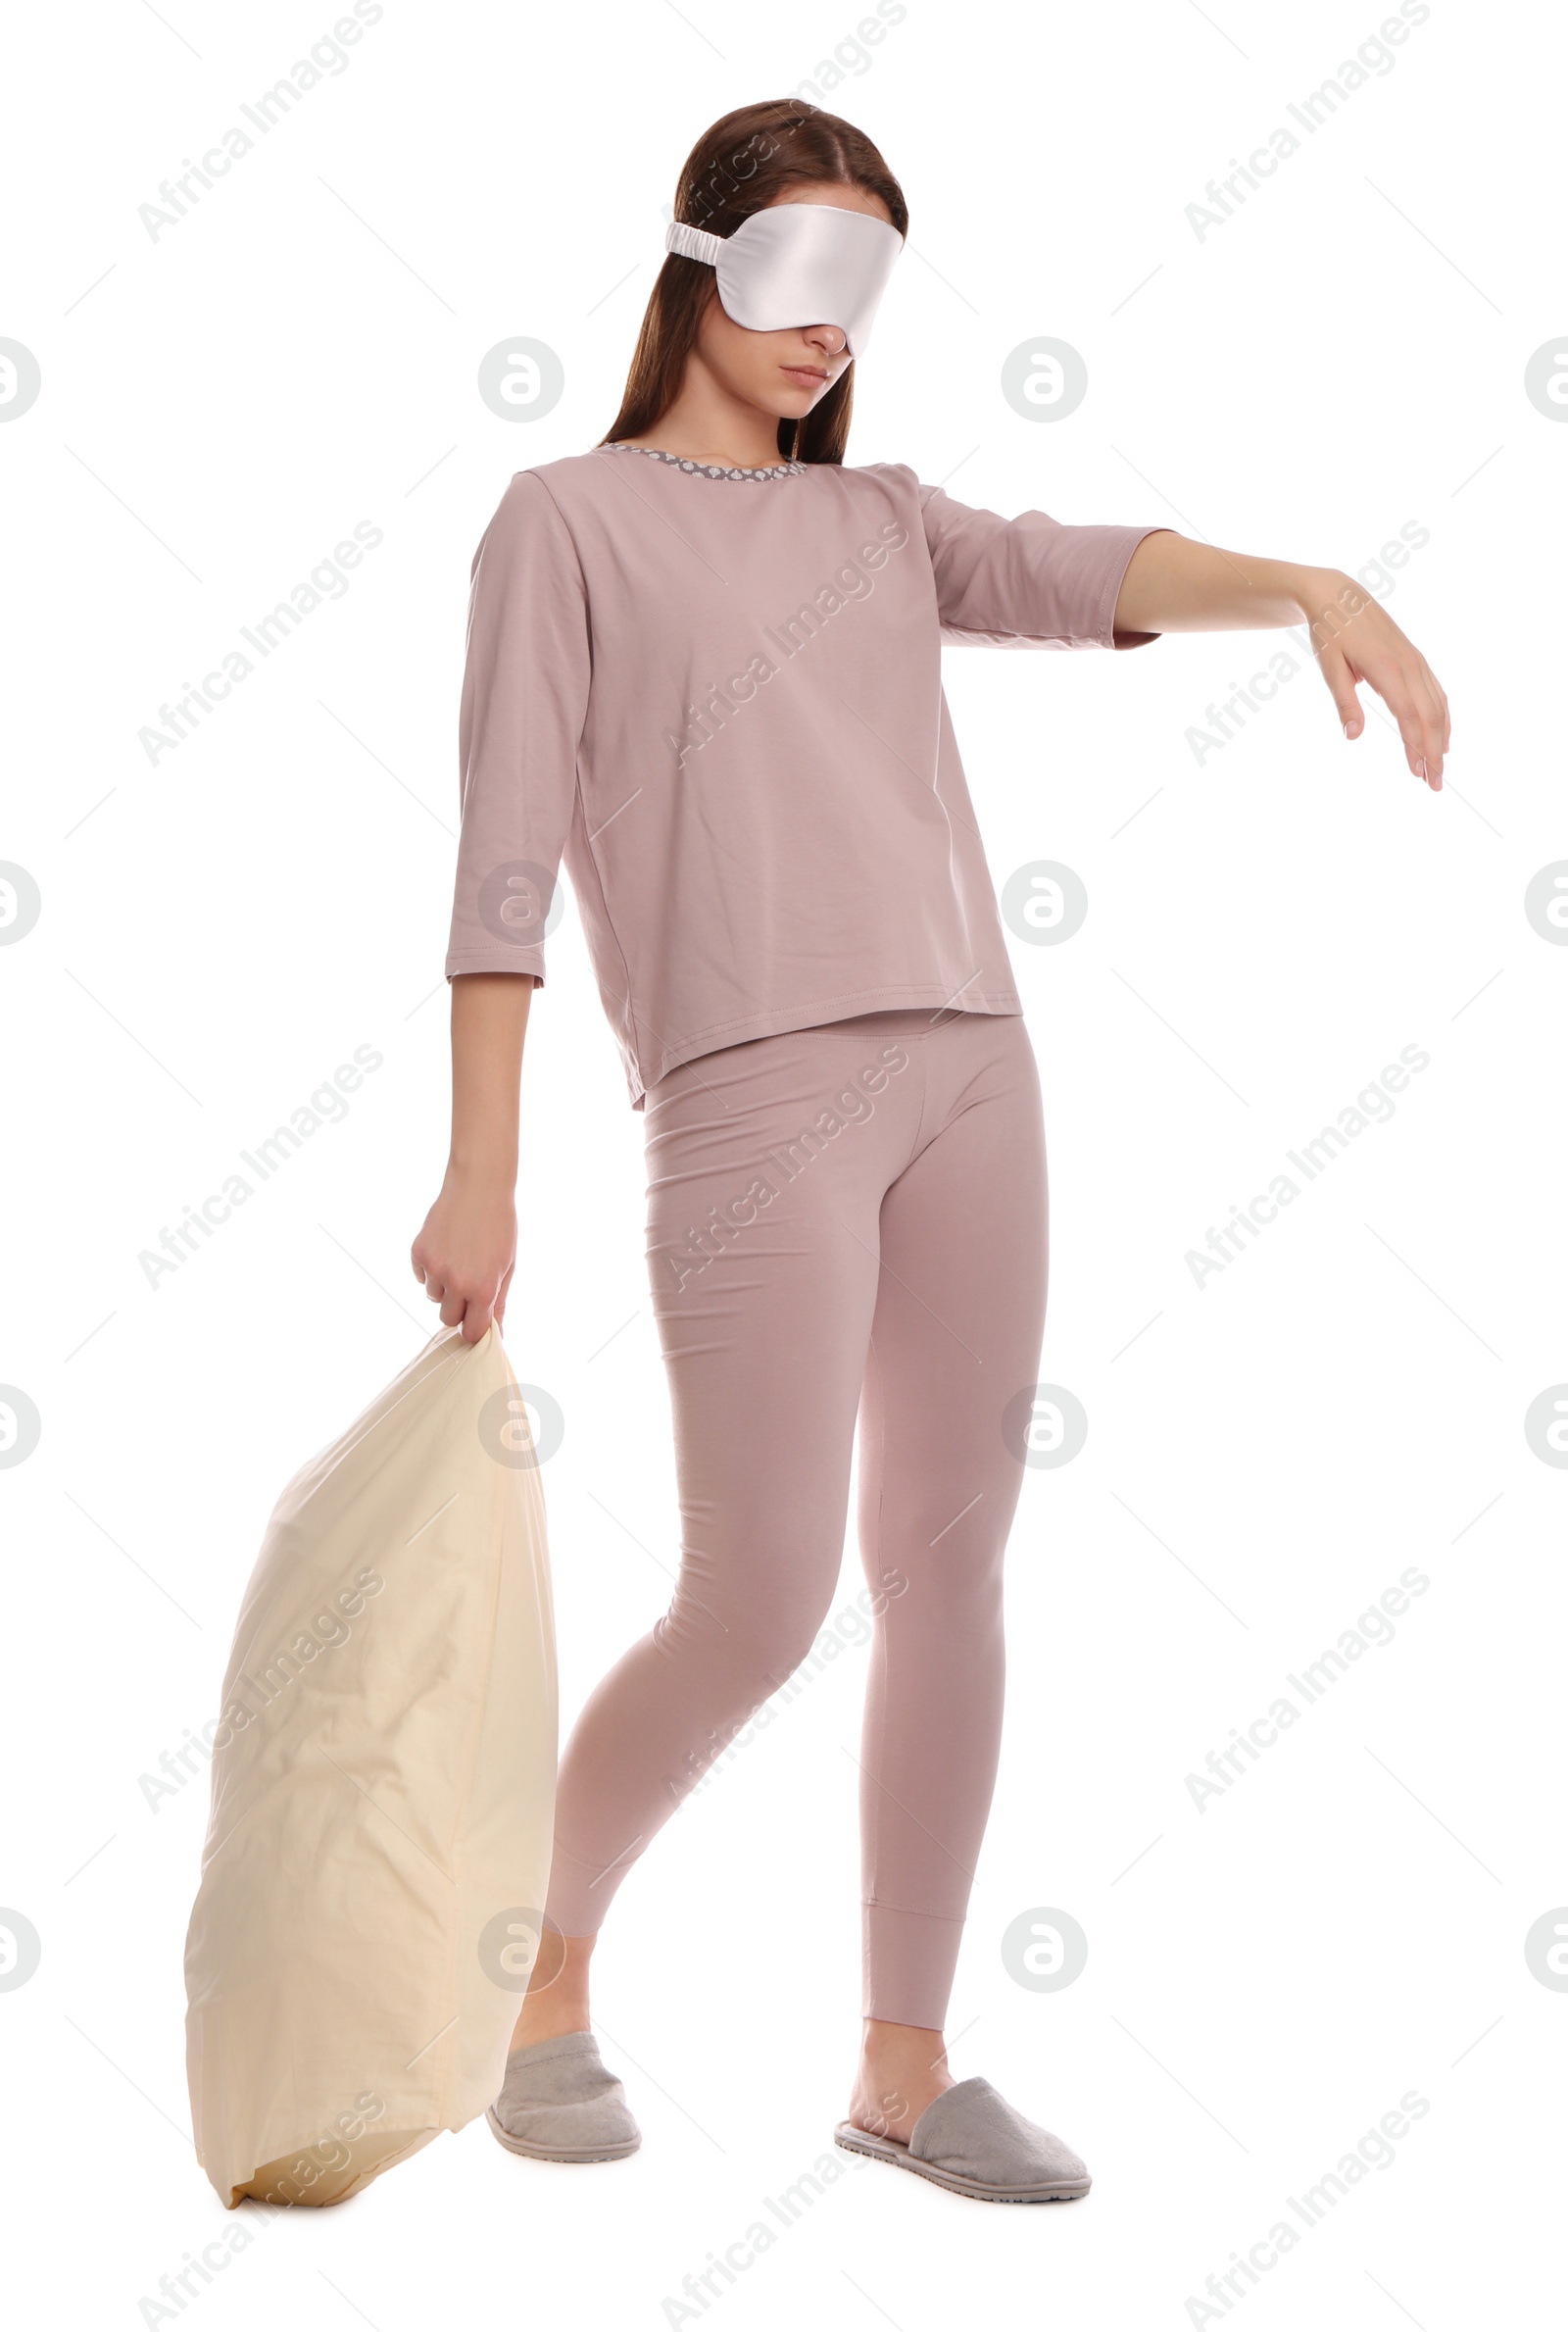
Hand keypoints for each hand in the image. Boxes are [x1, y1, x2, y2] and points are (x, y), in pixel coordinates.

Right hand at [411, 1163, 516, 1343]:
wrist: (479, 1186)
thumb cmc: (499, 1226)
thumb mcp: (507, 1267)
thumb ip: (497, 1303)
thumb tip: (496, 1333)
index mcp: (483, 1289)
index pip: (471, 1332)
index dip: (475, 1328)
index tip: (477, 1321)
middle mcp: (456, 1282)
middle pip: (448, 1320)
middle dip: (459, 1309)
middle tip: (469, 1286)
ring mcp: (434, 1268)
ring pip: (433, 1297)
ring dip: (444, 1287)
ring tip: (459, 1259)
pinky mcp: (418, 1253)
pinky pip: (420, 1276)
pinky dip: (430, 1269)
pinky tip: (445, 1248)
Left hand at [1299, 571, 1449, 789]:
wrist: (1339, 596)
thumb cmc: (1331, 633)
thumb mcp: (1330, 669)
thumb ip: (1344, 702)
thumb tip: (1353, 736)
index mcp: (1387, 669)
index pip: (1410, 717)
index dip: (1416, 747)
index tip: (1418, 775)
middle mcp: (1409, 666)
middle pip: (1430, 716)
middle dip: (1434, 753)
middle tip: (1434, 785)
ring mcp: (1415, 661)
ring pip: (1437, 705)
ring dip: (1440, 738)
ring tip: (1438, 767)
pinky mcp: (1415, 659)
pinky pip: (1436, 692)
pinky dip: (1442, 717)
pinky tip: (1441, 735)